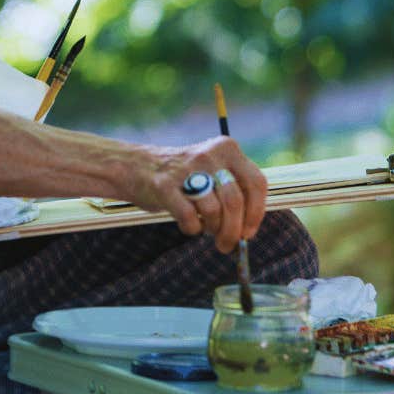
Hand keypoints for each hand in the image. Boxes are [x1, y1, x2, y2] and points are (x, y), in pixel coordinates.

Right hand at [130, 138, 268, 254]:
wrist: (137, 166)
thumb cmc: (184, 176)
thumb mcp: (213, 170)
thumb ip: (233, 191)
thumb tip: (246, 230)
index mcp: (227, 149)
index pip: (256, 183)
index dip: (256, 213)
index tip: (248, 233)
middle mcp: (209, 154)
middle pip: (235, 201)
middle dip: (234, 230)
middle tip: (228, 245)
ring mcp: (185, 169)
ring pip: (214, 211)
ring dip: (214, 230)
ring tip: (207, 231)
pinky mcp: (164, 185)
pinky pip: (189, 217)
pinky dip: (192, 229)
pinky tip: (189, 225)